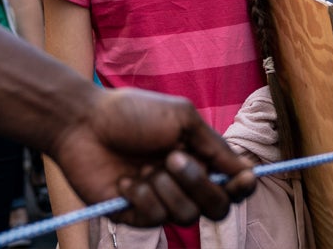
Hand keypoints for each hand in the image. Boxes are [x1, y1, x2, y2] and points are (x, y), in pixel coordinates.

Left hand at [51, 88, 255, 226]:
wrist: (84, 123)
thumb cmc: (133, 113)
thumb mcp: (182, 117)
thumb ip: (215, 146)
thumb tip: (248, 170)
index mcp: (200, 158)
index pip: (234, 185)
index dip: (242, 186)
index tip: (242, 178)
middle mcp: (184, 184)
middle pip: (217, 206)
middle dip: (199, 184)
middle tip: (172, 158)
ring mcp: (160, 201)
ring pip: (186, 215)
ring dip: (165, 187)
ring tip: (143, 166)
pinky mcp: (135, 216)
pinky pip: (154, 218)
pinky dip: (140, 195)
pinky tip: (124, 179)